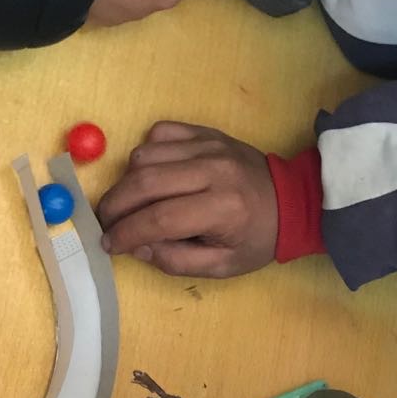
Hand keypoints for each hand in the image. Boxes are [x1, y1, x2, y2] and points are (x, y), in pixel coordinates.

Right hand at [97, 121, 277, 275]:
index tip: (108, 244)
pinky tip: (149, 175)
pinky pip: (159, 133)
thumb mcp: (223, 266)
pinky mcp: (205, 132)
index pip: (160, 218)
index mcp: (223, 208)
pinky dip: (145, 154)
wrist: (291, 199)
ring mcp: (208, 145)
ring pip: (146, 155)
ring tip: (128, 203)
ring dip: (127, 182)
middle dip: (115, 206)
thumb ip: (177, 261)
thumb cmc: (256, 237)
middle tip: (105, 223)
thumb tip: (136, 247)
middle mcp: (214, 169)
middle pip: (145, 182)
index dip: (127, 233)